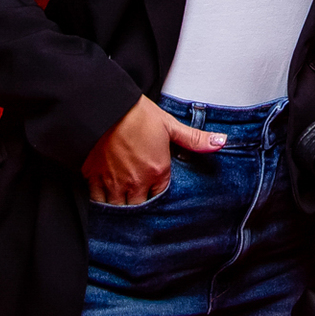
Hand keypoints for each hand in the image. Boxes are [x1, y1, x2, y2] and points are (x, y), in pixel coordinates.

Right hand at [81, 96, 224, 204]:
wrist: (105, 107)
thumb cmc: (136, 114)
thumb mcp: (169, 125)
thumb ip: (194, 139)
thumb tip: (221, 142)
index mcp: (157, 171)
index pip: (161, 196)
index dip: (157, 193)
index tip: (154, 190)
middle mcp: (136, 182)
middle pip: (140, 207)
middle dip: (140, 204)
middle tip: (139, 200)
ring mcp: (114, 182)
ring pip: (119, 208)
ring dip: (121, 207)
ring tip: (123, 203)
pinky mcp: (93, 177)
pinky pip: (97, 200)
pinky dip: (101, 202)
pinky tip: (104, 198)